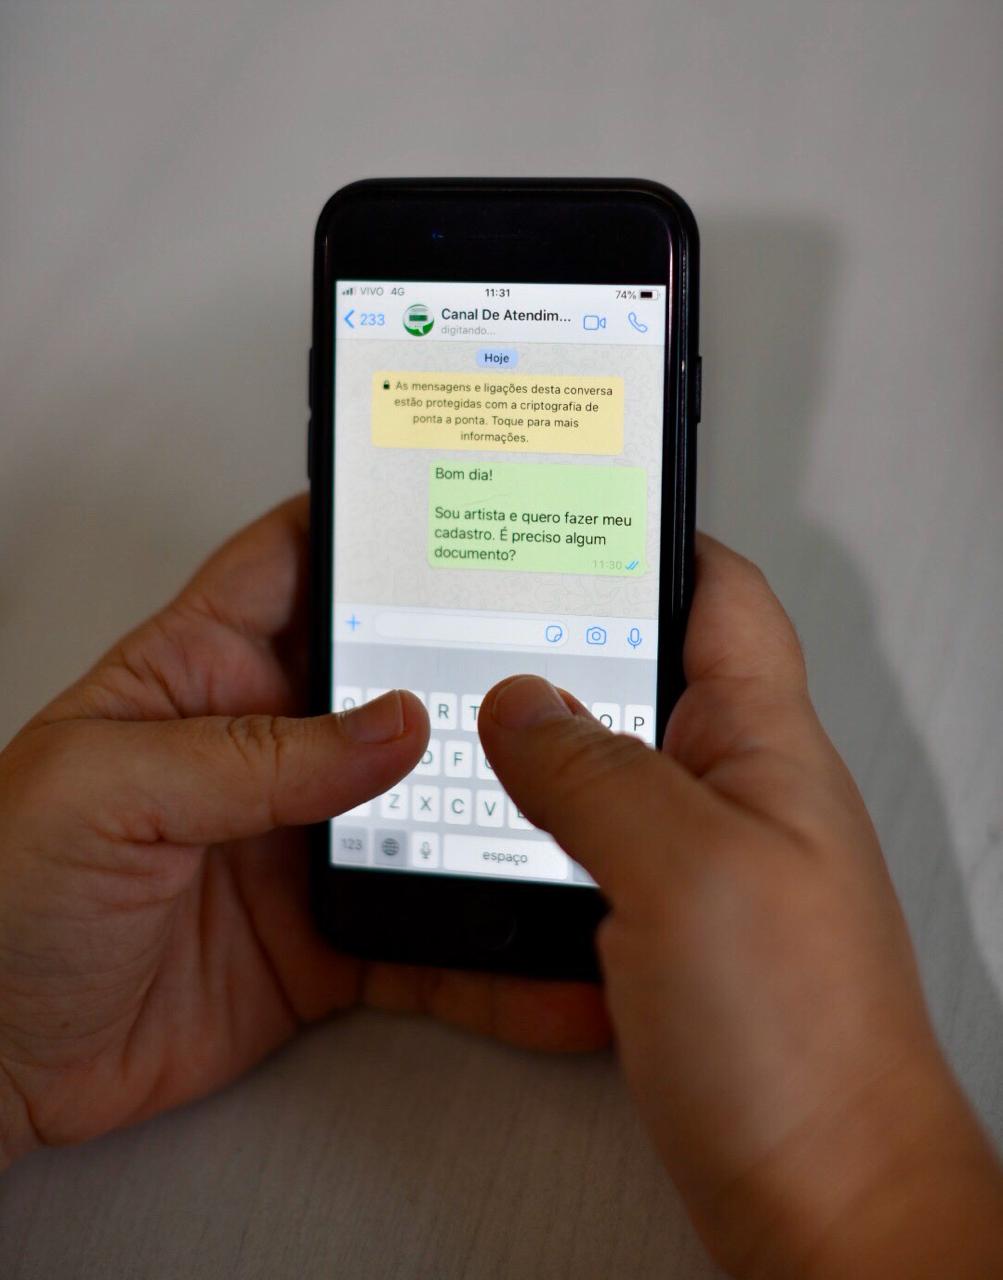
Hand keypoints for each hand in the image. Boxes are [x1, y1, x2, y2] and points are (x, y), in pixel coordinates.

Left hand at [0, 496, 607, 1166]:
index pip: (294, 564)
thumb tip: (395, 724)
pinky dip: (490, 953)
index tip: (463, 508)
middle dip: (477, 670)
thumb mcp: (105, 790)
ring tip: (586, 809)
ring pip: (432, 809)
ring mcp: (305, 842)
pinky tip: (544, 959)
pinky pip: (426, 934)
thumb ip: (250, 756)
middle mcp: (266, 749)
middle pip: (393, 683)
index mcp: (201, 676)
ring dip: (504, 813)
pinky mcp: (328, 936)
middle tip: (567, 663)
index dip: (372, 526)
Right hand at [479, 535, 1002, 1278]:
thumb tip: (518, 703)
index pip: (722, 599)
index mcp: (764, 748)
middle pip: (652, 673)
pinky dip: (538, 832)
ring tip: (471, 718)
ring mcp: (701, 864)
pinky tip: (495, 839)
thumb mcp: (684, 870)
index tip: (583, 507)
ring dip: (545, 741)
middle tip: (490, 612)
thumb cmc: (802, 1046)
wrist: (824, 1200)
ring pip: (613, 764)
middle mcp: (736, 794)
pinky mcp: (666, 932)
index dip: (656, 538)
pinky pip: (593, 850)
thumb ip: (594, 770)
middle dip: (570, 637)